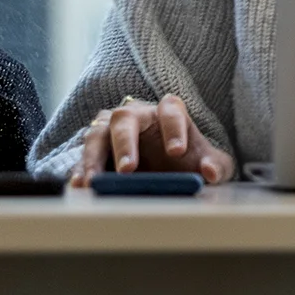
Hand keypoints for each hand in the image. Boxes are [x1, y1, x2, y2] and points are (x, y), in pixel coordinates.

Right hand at [71, 94, 234, 186]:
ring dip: (94, 159)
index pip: (171, 109)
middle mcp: (136, 116)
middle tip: (128, 169)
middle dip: (125, 143)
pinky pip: (81, 157)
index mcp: (168, 112)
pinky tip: (79, 186)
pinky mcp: (94, 151)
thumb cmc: (185, 159)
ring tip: (95, 182)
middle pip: (125, 118)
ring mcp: (110, 131)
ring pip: (96, 135)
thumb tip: (211, 172)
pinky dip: (80, 171)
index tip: (178, 151)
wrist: (163, 168)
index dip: (174, 128)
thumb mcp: (205, 162)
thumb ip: (215, 165)